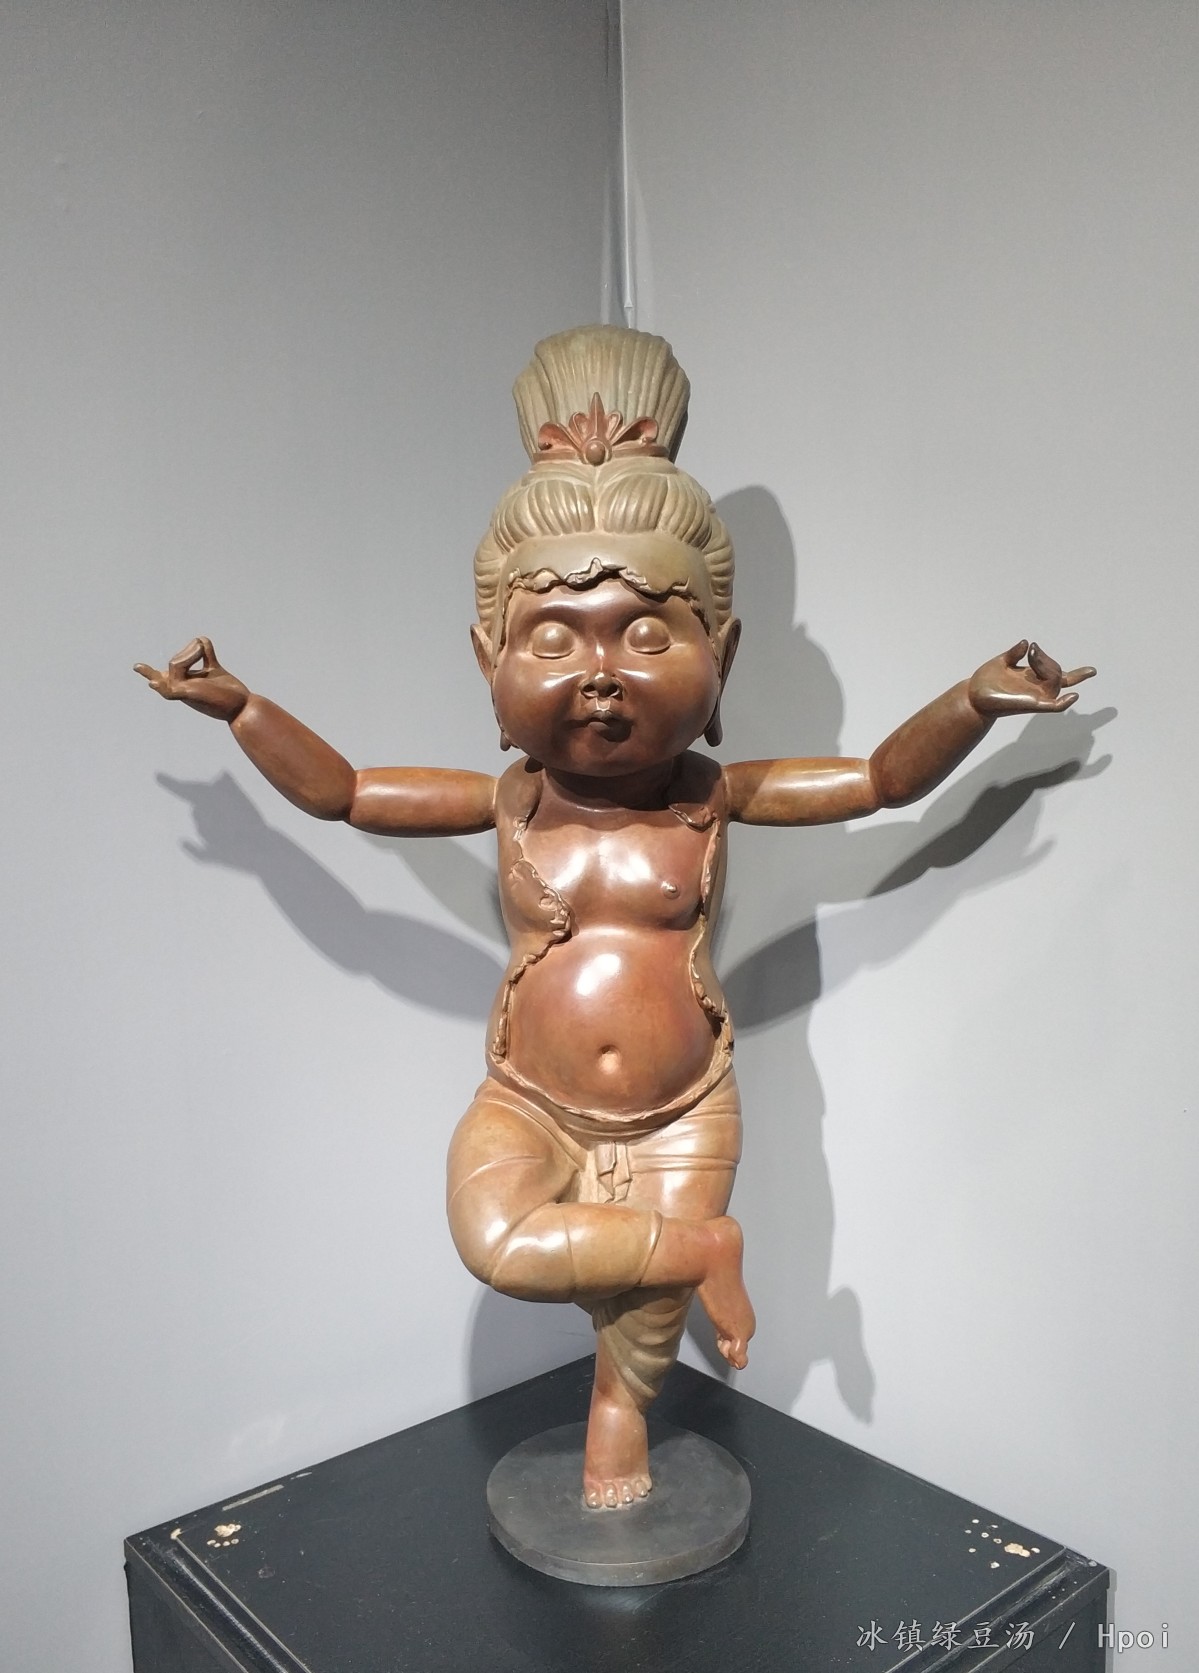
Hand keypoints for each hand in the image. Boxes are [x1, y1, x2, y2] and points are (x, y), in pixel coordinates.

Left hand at [134, 636, 249, 720]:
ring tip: (203, 650)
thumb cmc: (215, 703)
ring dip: (195, 648)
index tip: (137, 667)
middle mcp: (187, 682)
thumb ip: (171, 689)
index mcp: (177, 689)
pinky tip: (204, 642)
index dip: (148, 672)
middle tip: (201, 666)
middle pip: (177, 660)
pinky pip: (207, 653)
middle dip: (186, 656)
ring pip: (190, 653)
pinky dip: (205, 646)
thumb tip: (152, 683)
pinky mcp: (214, 671)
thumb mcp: (191, 696)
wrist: (240, 706)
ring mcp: (201, 676)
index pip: (158, 678)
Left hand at [968, 640, 1095, 716]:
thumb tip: (1026, 642)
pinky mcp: (1032, 705)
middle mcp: (1038, 688)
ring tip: (1032, 655)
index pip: (1062, 676)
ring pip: (1056, 681)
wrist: (973, 696)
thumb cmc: (986, 682)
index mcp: (1034, 678)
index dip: (1080, 676)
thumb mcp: (1001, 661)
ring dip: (1047, 665)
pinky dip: (1064, 703)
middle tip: (1031, 649)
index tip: (1093, 671)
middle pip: (1058, 671)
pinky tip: (1074, 697)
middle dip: (1046, 658)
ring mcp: (1036, 697)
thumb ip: (1015, 653)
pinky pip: (1053, 707)